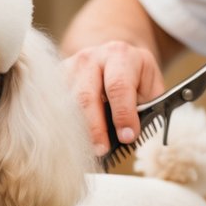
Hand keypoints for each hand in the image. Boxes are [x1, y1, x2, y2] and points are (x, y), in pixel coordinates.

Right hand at [63, 41, 166, 156]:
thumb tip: (132, 137)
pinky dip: (65, 125)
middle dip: (95, 127)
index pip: (118, 86)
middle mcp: (92, 57)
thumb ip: (148, 109)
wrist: (114, 60)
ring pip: (67, 102)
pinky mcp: (56, 78)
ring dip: (77, 130)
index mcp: (121, 56)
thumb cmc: (135, 79)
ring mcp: (70, 66)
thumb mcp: (150, 88)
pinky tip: (74, 139)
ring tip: (88, 149)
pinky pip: (55, 104)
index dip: (122, 114)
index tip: (127, 137)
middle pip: (86, 95)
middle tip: (102, 150)